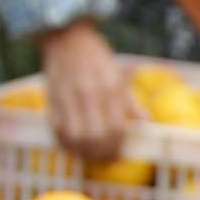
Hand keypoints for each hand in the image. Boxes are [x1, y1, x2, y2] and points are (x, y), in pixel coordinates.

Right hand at [39, 17, 140, 164]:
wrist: (68, 39)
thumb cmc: (97, 58)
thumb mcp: (119, 75)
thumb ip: (130, 102)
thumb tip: (146, 122)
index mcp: (110, 88)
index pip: (116, 128)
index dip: (117, 147)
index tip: (118, 155)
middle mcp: (89, 95)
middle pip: (95, 137)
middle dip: (102, 154)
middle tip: (105, 160)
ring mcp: (69, 98)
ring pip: (75, 137)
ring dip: (83, 152)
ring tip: (90, 156)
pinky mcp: (52, 100)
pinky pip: (57, 130)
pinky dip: (66, 143)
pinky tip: (73, 146)